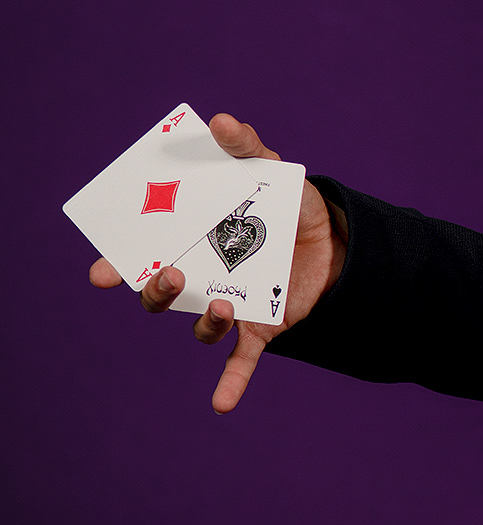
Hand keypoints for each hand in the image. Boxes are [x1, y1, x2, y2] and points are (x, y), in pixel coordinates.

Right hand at [88, 113, 346, 414]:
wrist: (338, 242)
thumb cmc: (288, 204)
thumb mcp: (272, 170)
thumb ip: (245, 147)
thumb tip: (221, 120)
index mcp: (193, 240)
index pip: (144, 255)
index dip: (119, 266)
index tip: (103, 270)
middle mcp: (202, 278)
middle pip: (161, 295)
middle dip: (156, 290)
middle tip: (171, 274)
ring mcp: (229, 306)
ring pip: (199, 326)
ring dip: (204, 322)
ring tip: (225, 305)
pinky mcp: (260, 330)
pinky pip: (239, 363)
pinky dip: (228, 384)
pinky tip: (220, 404)